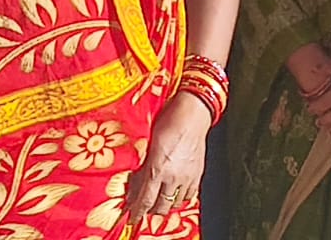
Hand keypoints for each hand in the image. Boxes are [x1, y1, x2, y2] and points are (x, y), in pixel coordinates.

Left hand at [125, 92, 211, 224]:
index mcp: (157, 168)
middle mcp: (173, 176)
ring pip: (176, 203)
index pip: (145, 200)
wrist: (193, 112)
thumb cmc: (169, 120)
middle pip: (161, 206)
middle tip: (145, 207)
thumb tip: (136, 182)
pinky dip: (181, 198)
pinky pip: (190, 195)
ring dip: (166, 205)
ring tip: (160, 201)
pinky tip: (176, 194)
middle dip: (151, 209)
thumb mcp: (149, 143)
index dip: (138, 211)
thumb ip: (143, 165)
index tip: (133, 217)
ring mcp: (187, 176)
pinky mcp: (198, 173)